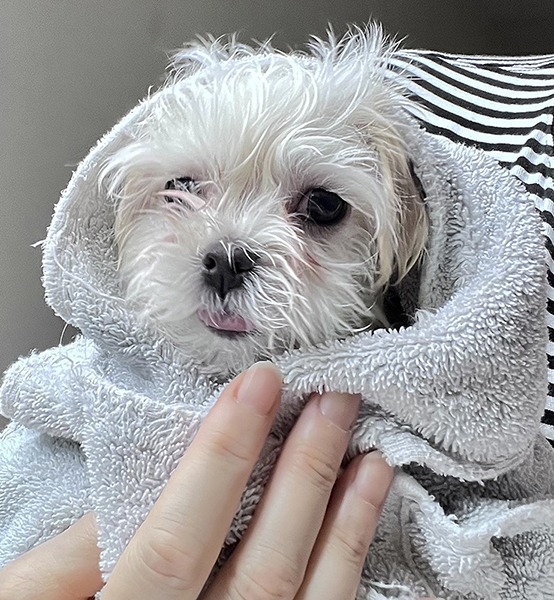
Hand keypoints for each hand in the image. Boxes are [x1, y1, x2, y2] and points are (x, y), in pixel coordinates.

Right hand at [0, 362, 393, 599]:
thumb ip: (72, 553)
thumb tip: (137, 481)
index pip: (179, 538)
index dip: (223, 458)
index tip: (260, 386)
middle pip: (263, 567)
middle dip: (303, 475)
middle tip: (332, 402)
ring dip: (346, 524)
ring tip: (370, 457)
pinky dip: (350, 570)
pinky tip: (368, 522)